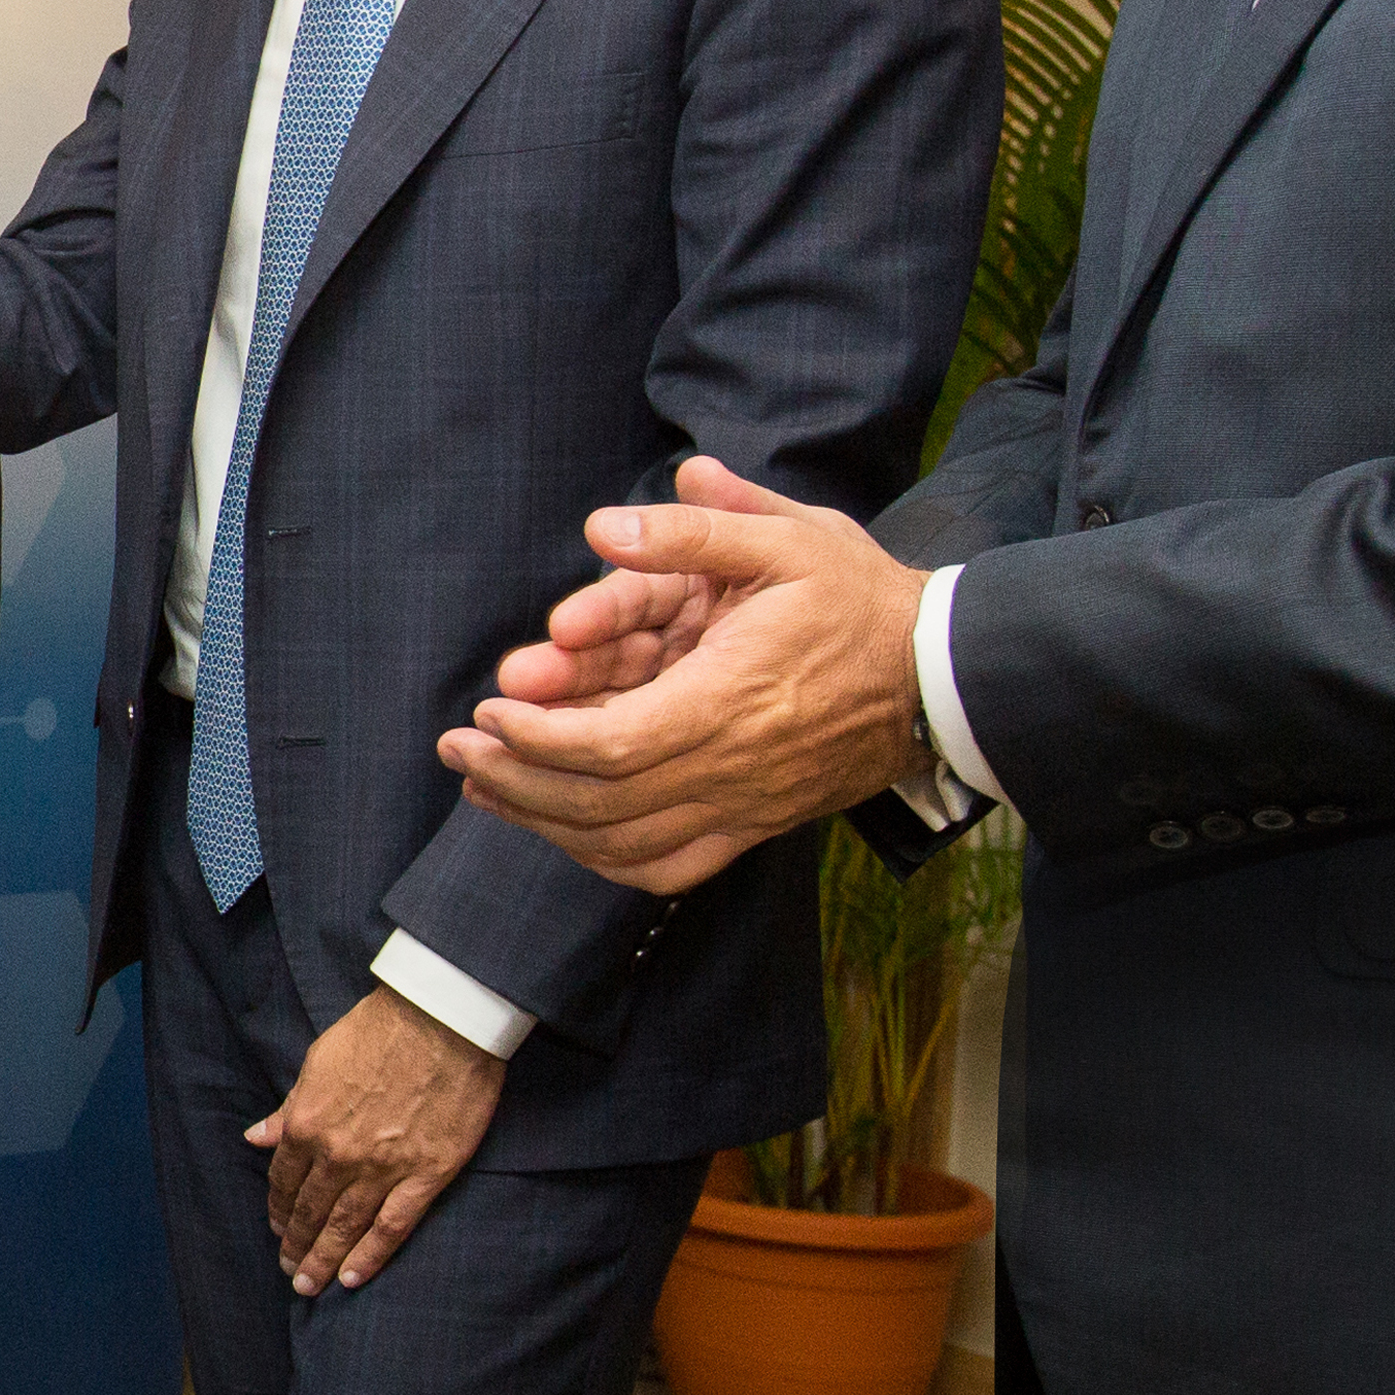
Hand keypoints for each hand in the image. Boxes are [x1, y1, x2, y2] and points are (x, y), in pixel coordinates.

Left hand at [249, 985, 504, 1297]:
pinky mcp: (426, 1175)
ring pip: (344, 1226)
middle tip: (290, 1271)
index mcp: (306, 1124)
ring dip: (324, 1259)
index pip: (284, 1180)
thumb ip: (288, 1108)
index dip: (279, 1208)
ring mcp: (381, 1169)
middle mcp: (337, 1154)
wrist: (440, 1020)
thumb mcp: (317, 1063)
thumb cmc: (377, 1031)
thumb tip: (255, 1137)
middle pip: (310, 1211)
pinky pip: (392, 1226)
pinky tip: (353, 1277)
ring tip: (310, 1285)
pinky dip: (371, 1255)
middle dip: (296, 1244)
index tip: (277, 1226)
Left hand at [437, 455, 935, 894]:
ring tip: (481, 783)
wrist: (937, 675)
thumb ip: (693, 532)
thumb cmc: (856, 599)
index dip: (540, 736)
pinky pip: (667, 867)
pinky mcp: (754, 826)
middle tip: (456, 746)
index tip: (491, 706)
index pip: (616, 743)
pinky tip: (555, 828)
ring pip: (624, 843)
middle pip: (602, 800)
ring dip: (541, 820)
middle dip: (516, 777)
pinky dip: (600, 857)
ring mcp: (745, 807)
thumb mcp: (787, 537)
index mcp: (735, 697)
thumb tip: (602, 527)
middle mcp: (735, 767)